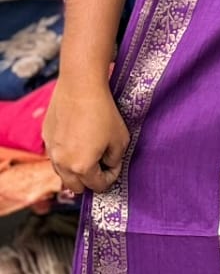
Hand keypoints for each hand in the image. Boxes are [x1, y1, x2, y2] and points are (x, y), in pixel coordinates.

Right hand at [43, 78, 130, 194]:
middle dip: (91, 180)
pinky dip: (66, 155)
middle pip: (76, 186)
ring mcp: (51, 150)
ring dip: (75, 170)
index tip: (115, 164)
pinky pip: (56, 155)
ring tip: (89, 155)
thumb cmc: (104, 113)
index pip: (98, 185)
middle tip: (102, 166)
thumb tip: (108, 165)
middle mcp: (62, 163)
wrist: (80, 87)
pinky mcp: (45, 137)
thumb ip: (115, 159)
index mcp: (81, 167)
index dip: (111, 177)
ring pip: (62, 173)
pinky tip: (77, 140)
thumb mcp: (120, 140)